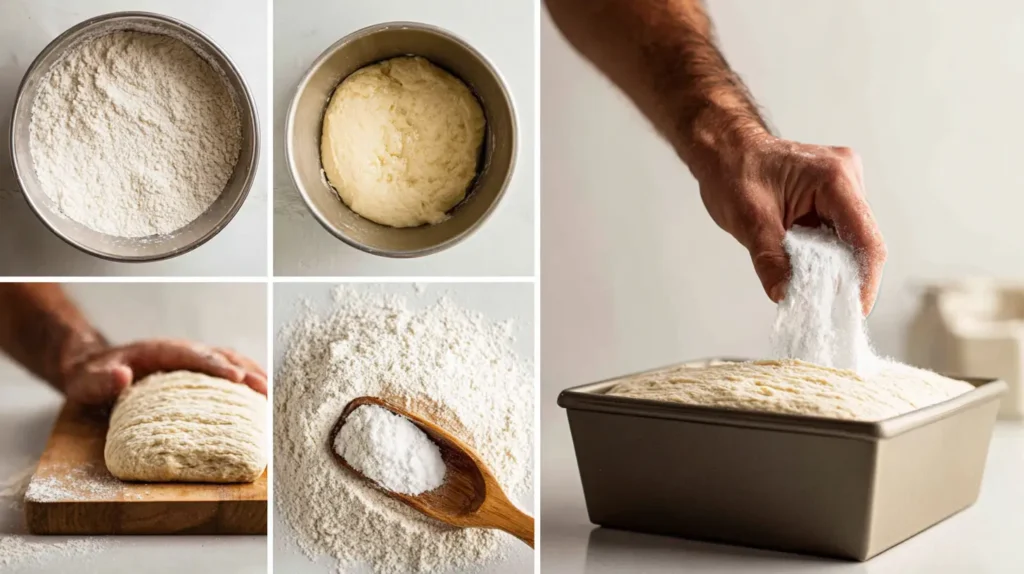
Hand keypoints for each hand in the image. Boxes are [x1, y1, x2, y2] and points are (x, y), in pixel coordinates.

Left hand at [60, 339, 267, 404]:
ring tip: (270, 394)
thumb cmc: (92, 376)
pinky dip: (243, 380)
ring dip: (250, 374)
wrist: (92, 369)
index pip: (197, 356)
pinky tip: (255, 397)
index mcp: (161, 351)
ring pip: (227, 361)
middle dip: (246, 371)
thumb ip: (102, 380)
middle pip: (221, 356)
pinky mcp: (192, 374)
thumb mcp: (87, 380)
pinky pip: (223, 371)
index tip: (239, 379)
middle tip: (266, 389)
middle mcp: (181, 352)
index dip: (219, 366)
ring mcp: (189, 362)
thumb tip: (123, 376)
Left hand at [694, 134, 886, 314]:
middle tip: (827, 309)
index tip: (854, 310)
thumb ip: (770, 260)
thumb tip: (785, 295)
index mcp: (834, 177)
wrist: (725, 151)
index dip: (864, 279)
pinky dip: (824, 257)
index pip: (866, 239)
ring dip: (834, 268)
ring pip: (851, 242)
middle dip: (846, 278)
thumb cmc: (734, 171)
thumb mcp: (748, 220)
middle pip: (863, 242)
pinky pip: (837, 235)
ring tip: (812, 290)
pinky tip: (808, 271)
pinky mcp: (833, 198)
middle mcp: (847, 178)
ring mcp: (844, 187)